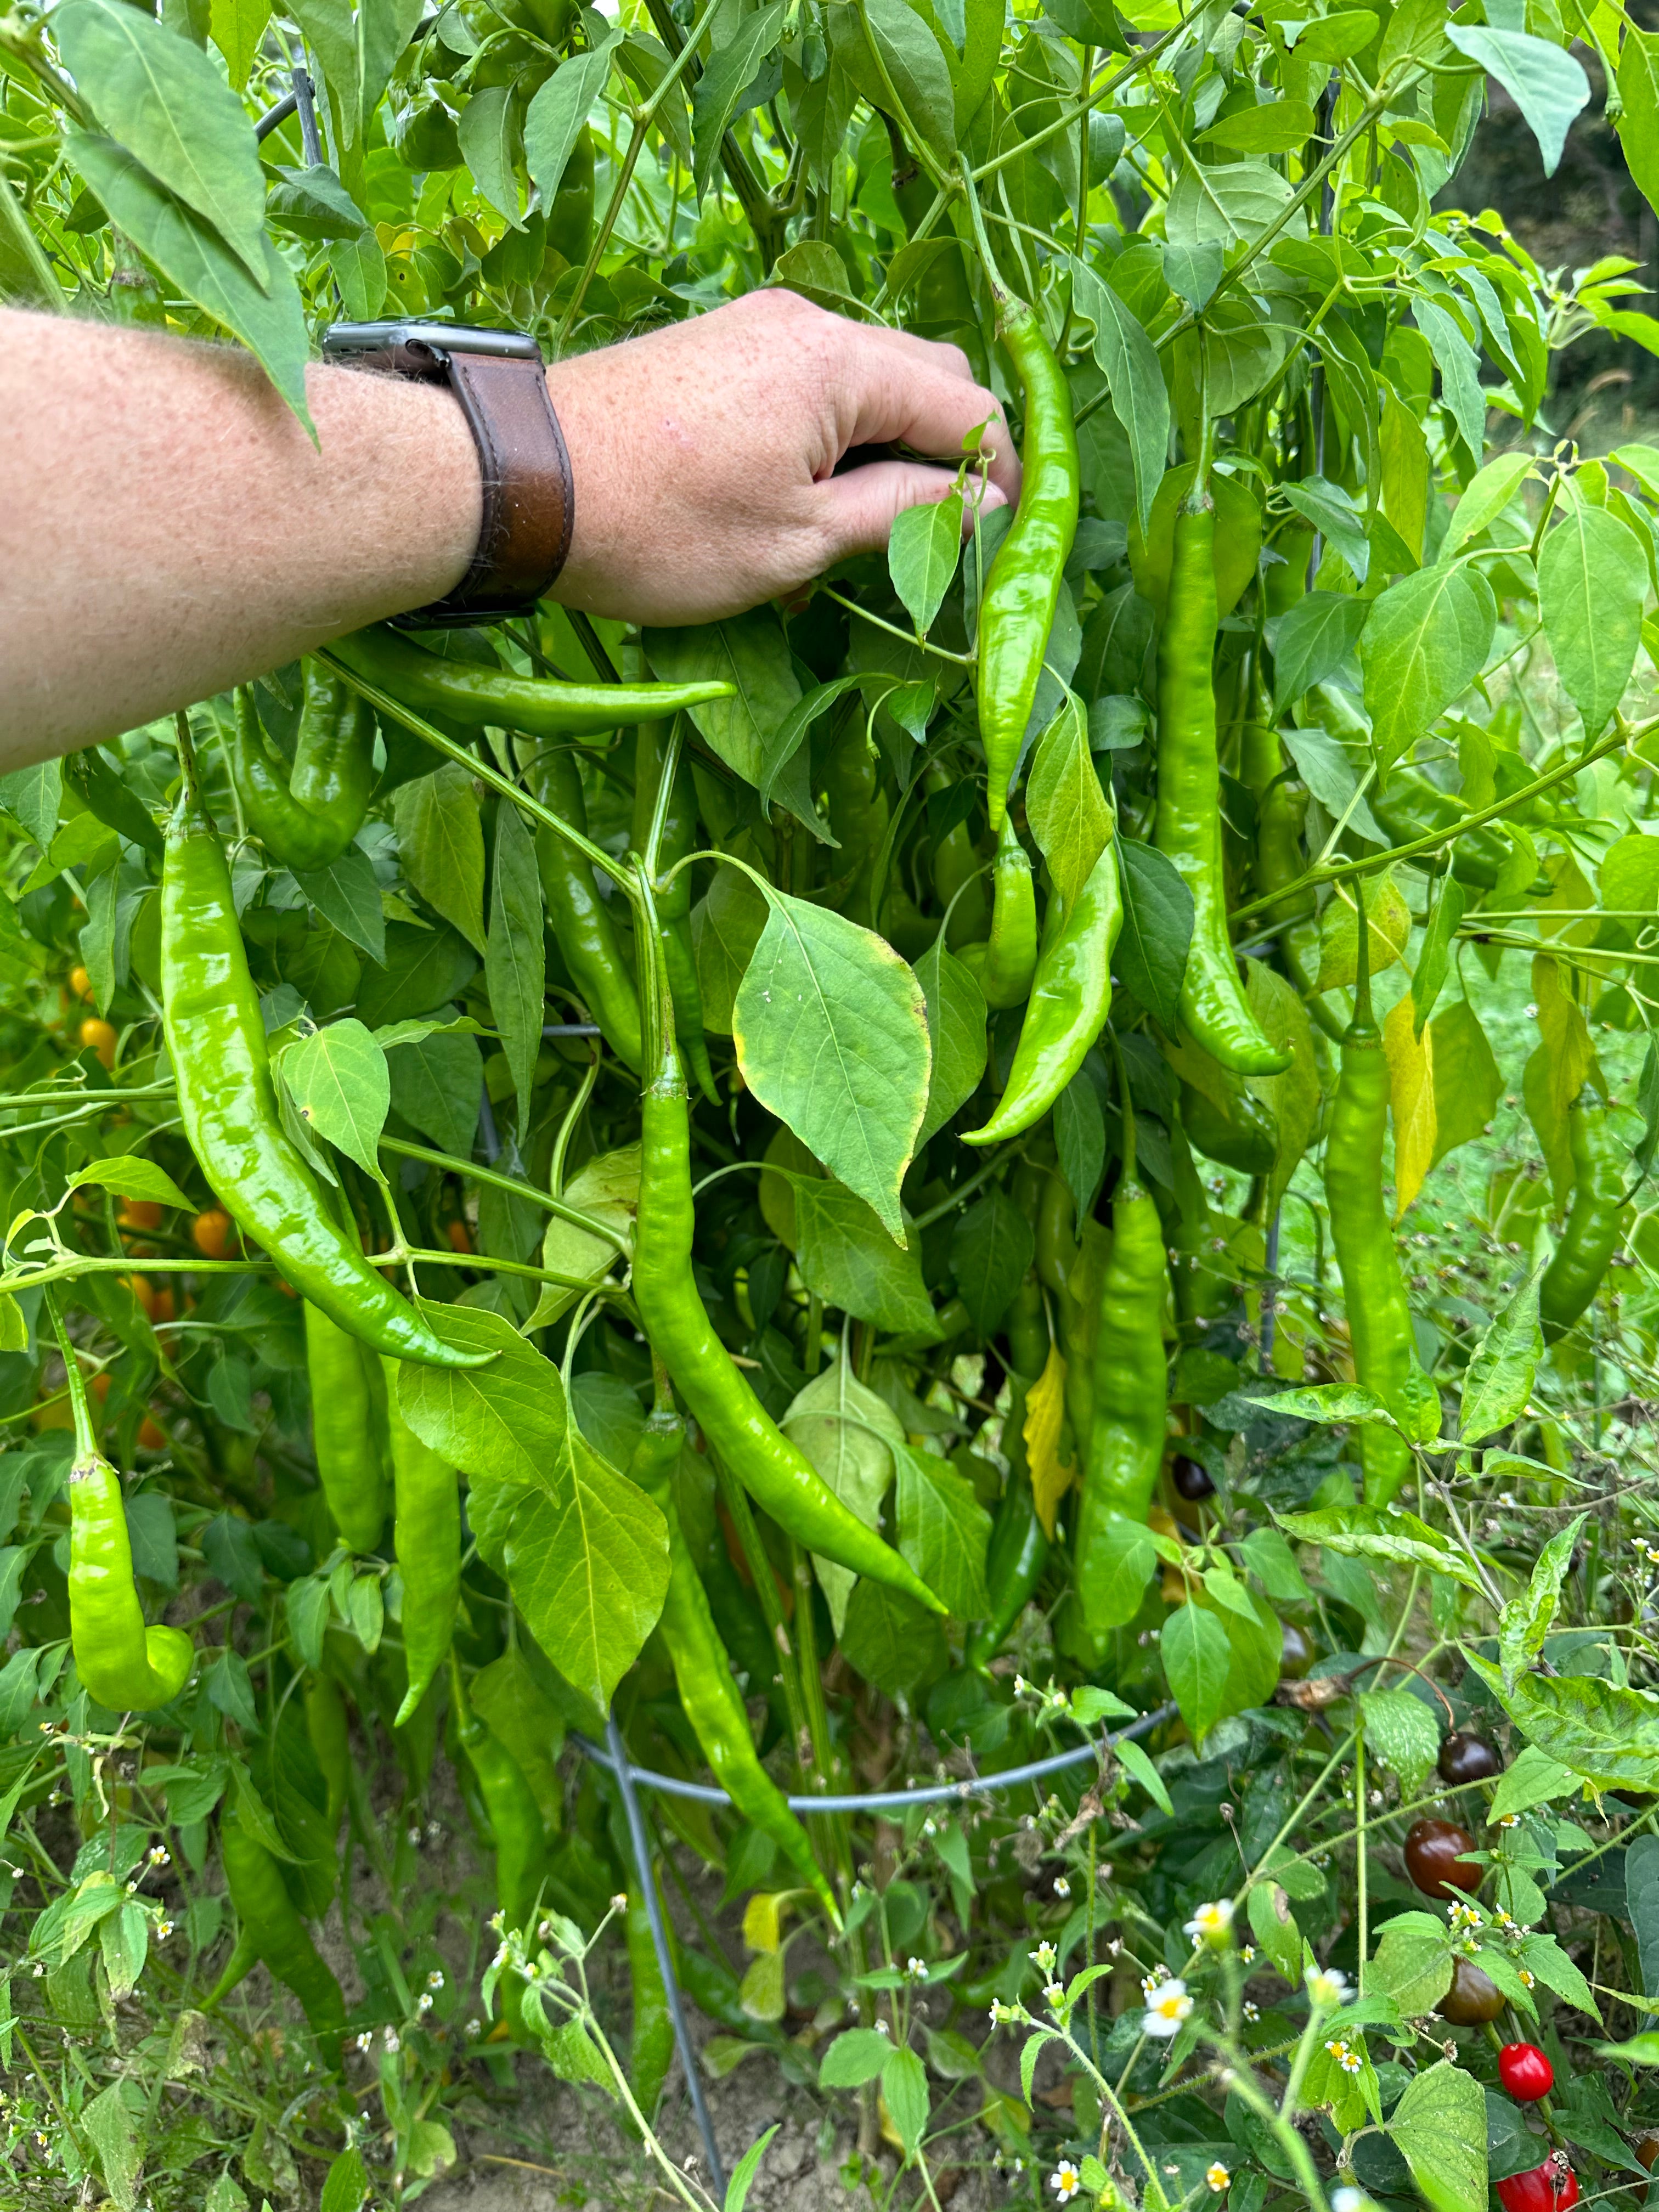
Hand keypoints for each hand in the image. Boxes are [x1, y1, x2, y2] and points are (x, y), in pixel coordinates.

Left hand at [547, 289, 1018, 626]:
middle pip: (926, 379)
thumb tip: (989, 504)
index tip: (1002, 540)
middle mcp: (808, 323)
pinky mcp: (722, 348)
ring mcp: (760, 328)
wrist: (524, 485)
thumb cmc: (661, 528)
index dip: (1002, 475)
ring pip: (868, 384)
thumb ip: (906, 516)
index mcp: (841, 362)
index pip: (968, 407)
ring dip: (881, 457)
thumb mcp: (800, 542)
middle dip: (946, 457)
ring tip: (845, 544)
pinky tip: (795, 512)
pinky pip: (810, 387)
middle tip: (929, 544)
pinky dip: (828, 444)